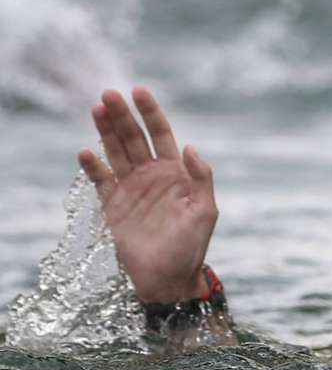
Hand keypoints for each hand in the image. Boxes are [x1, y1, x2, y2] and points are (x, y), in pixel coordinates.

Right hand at [78, 87, 216, 302]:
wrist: (168, 278)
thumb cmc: (192, 246)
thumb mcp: (205, 211)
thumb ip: (201, 178)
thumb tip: (191, 148)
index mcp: (176, 173)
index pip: (162, 134)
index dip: (150, 112)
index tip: (138, 91)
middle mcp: (152, 175)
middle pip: (135, 137)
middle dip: (122, 115)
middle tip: (108, 94)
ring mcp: (131, 189)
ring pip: (116, 151)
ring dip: (106, 131)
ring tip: (96, 109)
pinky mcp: (113, 205)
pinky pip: (101, 180)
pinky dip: (93, 166)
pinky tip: (87, 152)